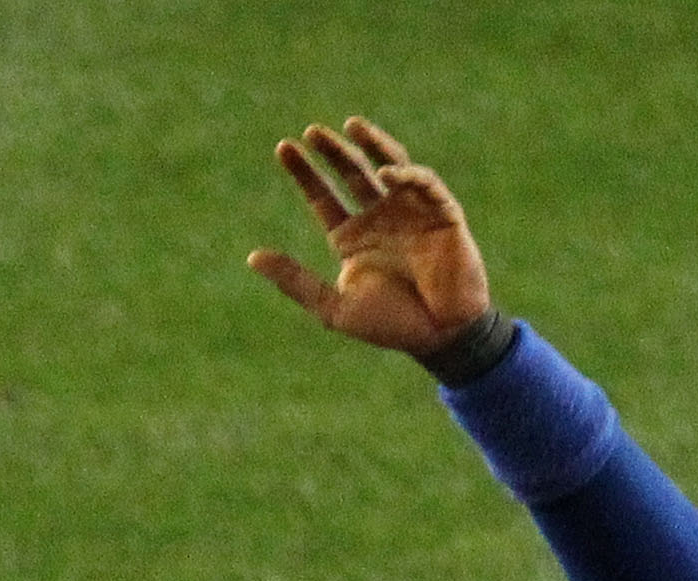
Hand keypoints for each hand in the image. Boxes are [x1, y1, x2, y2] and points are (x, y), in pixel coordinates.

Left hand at [245, 116, 492, 356]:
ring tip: (351, 126)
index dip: (304, 172)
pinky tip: (385, 173)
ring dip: (371, 145)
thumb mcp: (336, 308)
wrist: (445, 338)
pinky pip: (424, 184)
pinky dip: (407, 174)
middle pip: (352, 173)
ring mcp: (411, 214)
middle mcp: (380, 219)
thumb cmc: (394, 326)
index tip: (284, 147)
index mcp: (353, 238)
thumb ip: (296, 281)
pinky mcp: (443, 214)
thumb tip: (252, 257)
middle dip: (333, 151)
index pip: (323, 195)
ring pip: (389, 166)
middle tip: (313, 132)